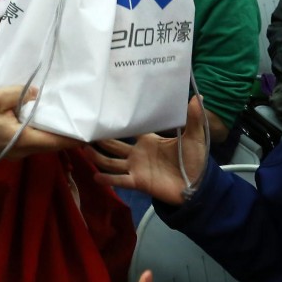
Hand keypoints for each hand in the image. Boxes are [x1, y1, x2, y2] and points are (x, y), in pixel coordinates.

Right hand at [0, 86, 81, 158]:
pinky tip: (47, 120)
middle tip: (85, 120)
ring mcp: (15, 152)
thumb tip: (37, 94)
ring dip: (56, 134)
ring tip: (70, 118)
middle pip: (52, 145)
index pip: (56, 142)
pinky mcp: (10, 148)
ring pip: (43, 144)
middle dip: (68, 135)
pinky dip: (43, 133)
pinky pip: (33, 142)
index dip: (75, 138)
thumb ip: (19, 94)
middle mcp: (22, 151)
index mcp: (22, 140)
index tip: (92, 132)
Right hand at [87, 96, 207, 206]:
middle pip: (113, 144)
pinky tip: (96, 176)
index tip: (104, 110)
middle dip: (100, 138)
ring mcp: (135, 168)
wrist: (198, 186)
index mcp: (148, 139)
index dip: (118, 121)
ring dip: (97, 157)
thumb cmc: (195, 160)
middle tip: (85, 128)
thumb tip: (197, 95)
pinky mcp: (137, 182)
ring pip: (110, 161)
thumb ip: (193, 118)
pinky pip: (120, 180)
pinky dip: (108, 180)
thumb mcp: (195, 136)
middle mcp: (137, 152)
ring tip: (83, 149)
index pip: (129, 128)